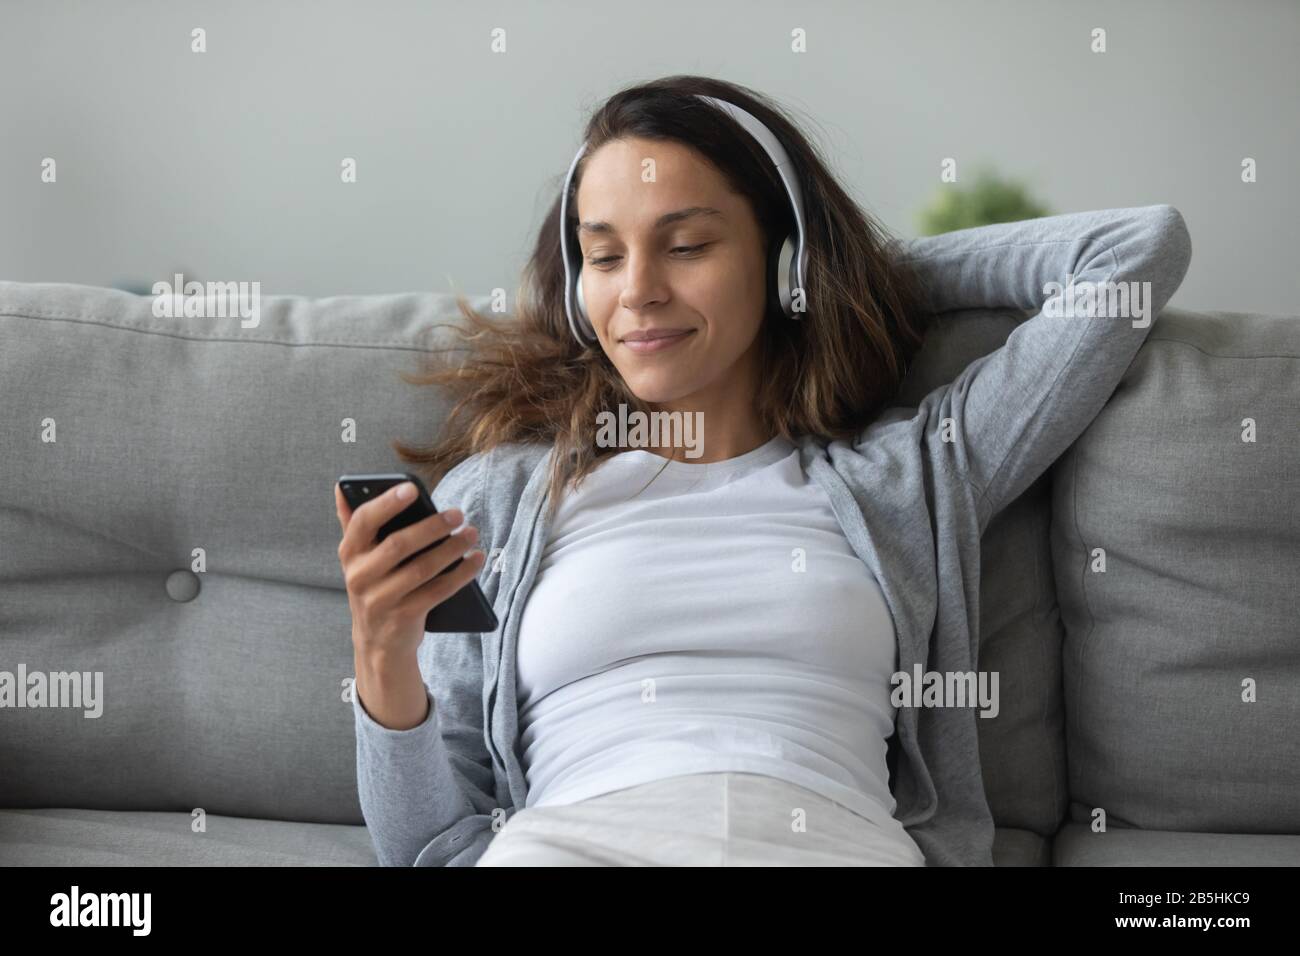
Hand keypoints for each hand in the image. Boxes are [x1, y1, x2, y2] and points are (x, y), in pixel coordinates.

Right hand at [334, 481, 485, 662]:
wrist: (378, 643)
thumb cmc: (375, 587)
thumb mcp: (359, 559)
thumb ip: (352, 524)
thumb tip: (341, 488)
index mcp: (350, 553)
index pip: (363, 521)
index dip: (386, 503)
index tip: (411, 488)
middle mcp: (359, 577)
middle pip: (398, 545)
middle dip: (432, 527)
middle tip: (458, 513)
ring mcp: (380, 600)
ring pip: (422, 569)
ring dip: (452, 549)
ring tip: (471, 533)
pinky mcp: (403, 618)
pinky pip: (437, 591)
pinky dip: (461, 574)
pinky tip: (476, 560)